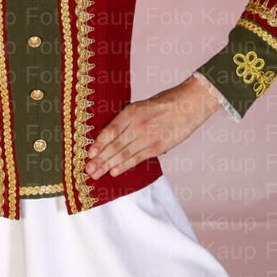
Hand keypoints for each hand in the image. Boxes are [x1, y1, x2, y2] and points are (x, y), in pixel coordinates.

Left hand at [85, 76, 221, 179]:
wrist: (189, 105)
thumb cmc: (164, 103)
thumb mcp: (141, 105)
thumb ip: (127, 119)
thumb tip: (109, 134)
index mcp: (131, 112)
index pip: (111, 130)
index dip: (99, 143)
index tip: (89, 153)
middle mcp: (138, 125)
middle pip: (114, 145)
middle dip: (99, 159)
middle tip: (88, 169)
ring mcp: (148, 137)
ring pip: (124, 154)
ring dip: (108, 165)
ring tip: (96, 173)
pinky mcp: (158, 147)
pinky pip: (138, 158)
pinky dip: (125, 166)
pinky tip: (114, 172)